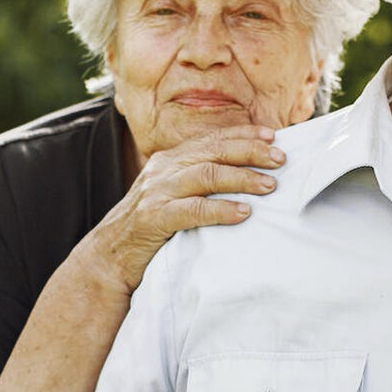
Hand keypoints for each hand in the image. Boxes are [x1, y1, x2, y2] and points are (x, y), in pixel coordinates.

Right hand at [84, 125, 283, 293]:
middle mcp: (164, 169)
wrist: (109, 257)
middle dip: (251, 152)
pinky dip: (220, 210)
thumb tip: (248, 173)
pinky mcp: (153, 219)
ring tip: (270, 186)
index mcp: (172, 159)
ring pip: (205, 175)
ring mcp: (157, 192)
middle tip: (281, 160)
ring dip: (242, 178)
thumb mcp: (176, 194)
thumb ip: (202, 180)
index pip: (213, 139)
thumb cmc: (154, 225)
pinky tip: (243, 213)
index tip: (275, 137)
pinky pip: (192, 210)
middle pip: (214, 151)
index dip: (245, 135)